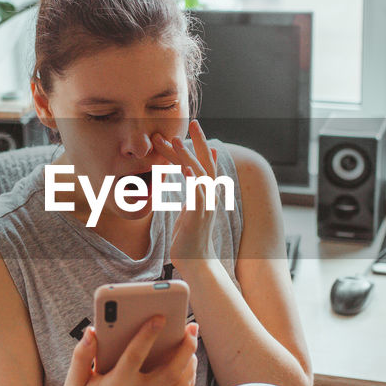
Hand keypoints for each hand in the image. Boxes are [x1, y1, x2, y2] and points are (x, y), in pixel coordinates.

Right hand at [59, 317, 198, 385]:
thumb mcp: (74, 381)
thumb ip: (82, 355)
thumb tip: (92, 331)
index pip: (134, 357)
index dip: (148, 335)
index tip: (160, 317)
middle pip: (170, 372)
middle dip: (185, 347)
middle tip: (191, 327)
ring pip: (181, 384)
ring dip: (190, 360)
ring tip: (190, 340)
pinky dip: (189, 376)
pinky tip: (187, 361)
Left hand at [151, 119, 219, 270]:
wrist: (196, 263)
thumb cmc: (189, 240)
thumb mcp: (188, 214)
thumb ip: (189, 199)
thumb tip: (185, 188)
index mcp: (206, 195)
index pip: (204, 165)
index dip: (199, 147)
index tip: (192, 130)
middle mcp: (209, 197)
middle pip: (207, 164)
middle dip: (200, 142)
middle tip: (193, 123)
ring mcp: (206, 206)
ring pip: (200, 176)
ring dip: (188, 157)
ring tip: (176, 142)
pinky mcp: (199, 217)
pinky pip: (197, 195)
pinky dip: (192, 181)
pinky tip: (185, 169)